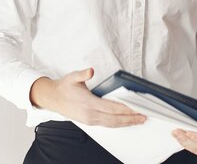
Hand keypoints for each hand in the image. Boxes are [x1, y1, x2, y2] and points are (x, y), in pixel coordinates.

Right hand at [29, 67, 146, 127]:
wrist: (53, 98)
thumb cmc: (64, 87)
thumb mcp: (72, 77)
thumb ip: (82, 74)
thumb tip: (91, 71)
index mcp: (88, 103)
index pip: (112, 108)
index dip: (126, 109)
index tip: (137, 108)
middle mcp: (90, 114)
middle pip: (115, 119)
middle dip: (130, 119)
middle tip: (144, 117)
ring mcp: (90, 120)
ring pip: (112, 124)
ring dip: (126, 123)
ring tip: (138, 120)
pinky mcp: (89, 122)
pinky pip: (107, 125)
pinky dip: (118, 124)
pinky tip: (125, 121)